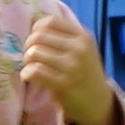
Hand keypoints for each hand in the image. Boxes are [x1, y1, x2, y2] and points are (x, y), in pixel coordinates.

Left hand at [16, 3, 118, 124]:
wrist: (97, 102)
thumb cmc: (85, 73)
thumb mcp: (83, 49)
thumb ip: (64, 35)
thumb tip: (34, 22)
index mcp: (83, 36)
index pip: (50, 21)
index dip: (36, 29)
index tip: (37, 41)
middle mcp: (79, 49)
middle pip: (38, 36)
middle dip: (28, 46)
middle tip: (31, 56)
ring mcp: (72, 66)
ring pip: (34, 53)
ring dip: (26, 61)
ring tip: (31, 67)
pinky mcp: (63, 84)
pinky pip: (34, 71)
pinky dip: (26, 74)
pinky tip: (29, 77)